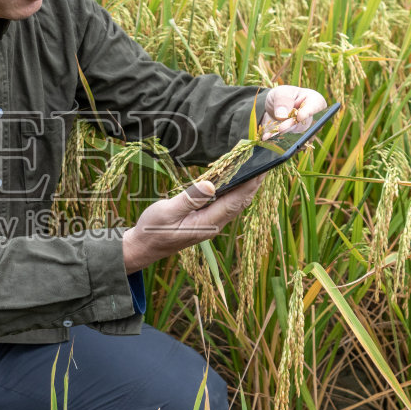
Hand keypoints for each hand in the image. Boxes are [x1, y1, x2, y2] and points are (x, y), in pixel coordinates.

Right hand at [121, 175, 264, 273]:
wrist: (144, 248)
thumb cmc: (152, 230)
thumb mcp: (166, 212)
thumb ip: (189, 198)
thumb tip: (211, 184)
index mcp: (206, 223)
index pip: (235, 201)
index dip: (250, 184)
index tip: (263, 168)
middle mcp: (213, 225)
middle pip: (241, 202)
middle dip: (254, 183)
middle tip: (266, 162)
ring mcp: (211, 224)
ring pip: (235, 203)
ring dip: (246, 186)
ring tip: (256, 167)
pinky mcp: (206, 221)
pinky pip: (226, 204)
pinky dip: (234, 190)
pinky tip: (235, 179)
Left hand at [259, 85, 327, 136]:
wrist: (274, 105)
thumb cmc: (282, 95)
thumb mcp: (281, 92)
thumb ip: (282, 100)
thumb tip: (282, 115)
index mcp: (313, 100)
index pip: (317, 105)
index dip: (309, 111)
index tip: (299, 117)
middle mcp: (311, 117)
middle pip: (305, 122)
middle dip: (292, 125)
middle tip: (282, 128)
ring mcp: (302, 128)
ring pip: (295, 133)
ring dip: (282, 134)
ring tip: (271, 134)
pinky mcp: (292, 136)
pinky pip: (286, 140)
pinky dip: (275, 138)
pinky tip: (267, 136)